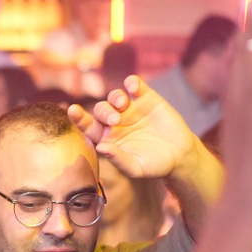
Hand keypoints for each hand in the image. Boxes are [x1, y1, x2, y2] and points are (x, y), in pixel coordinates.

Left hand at [69, 76, 198, 178]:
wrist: (179, 155)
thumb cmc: (155, 165)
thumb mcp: (137, 168)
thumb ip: (119, 160)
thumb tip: (101, 147)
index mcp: (108, 138)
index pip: (89, 127)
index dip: (79, 118)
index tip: (72, 110)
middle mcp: (116, 121)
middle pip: (101, 110)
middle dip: (104, 112)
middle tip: (116, 121)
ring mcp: (130, 108)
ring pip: (114, 96)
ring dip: (115, 98)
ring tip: (123, 104)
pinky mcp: (146, 98)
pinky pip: (134, 85)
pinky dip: (132, 83)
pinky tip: (133, 86)